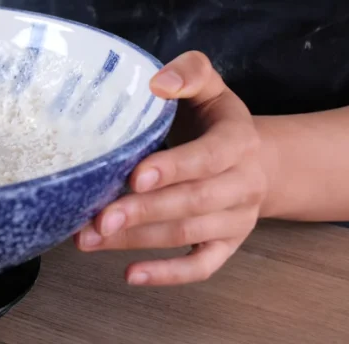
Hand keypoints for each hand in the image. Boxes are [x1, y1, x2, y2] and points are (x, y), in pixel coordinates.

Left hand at [74, 51, 269, 285]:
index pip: (207, 158)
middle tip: (98, 218)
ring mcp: (237, 219)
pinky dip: (168, 275)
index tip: (135, 176)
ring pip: (187, 234)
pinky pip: (201, 266)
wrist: (258, 158)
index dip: (172, 168)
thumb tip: (158, 83)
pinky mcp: (227, 245)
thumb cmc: (214, 119)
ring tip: (90, 238)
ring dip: (137, 240)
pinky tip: (130, 275)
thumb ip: (188, 73)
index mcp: (238, 140)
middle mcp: (243, 183)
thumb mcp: (209, 86)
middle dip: (142, 212)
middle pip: (191, 202)